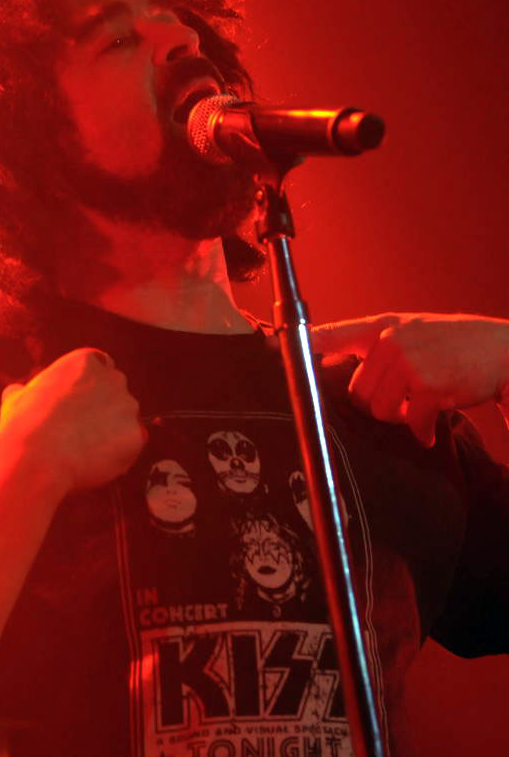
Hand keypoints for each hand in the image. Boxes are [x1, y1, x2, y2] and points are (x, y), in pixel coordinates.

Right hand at [0, 348, 146, 492]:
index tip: (81, 407)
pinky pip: (131, 446)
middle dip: (106, 411)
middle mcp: (113, 378)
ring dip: (113, 434)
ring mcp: (128, 407)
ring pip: (126, 421)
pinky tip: (95, 464)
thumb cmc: (23, 423)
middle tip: (83, 432)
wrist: (36, 454)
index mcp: (86, 361)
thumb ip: (25, 392)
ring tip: (86, 452)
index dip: (92, 389)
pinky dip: (118, 456)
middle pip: (117, 394)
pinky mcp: (136, 435)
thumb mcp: (16, 398)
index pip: (101, 368)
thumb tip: (16, 392)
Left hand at [311, 313, 508, 446]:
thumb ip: (376, 345)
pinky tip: (432, 427)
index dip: (301, 344)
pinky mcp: (427, 385)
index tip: (270, 348)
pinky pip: (409, 421)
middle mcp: (390, 340)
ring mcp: (408, 361)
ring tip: (420, 406)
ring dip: (399, 417)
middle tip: (405, 400)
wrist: (502, 350)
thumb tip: (332, 367)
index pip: (334, 333)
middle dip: (379, 404)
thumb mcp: (412, 330)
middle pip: (357, 392)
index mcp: (383, 326)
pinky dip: (422, 430)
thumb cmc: (454, 345)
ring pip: (378, 409)